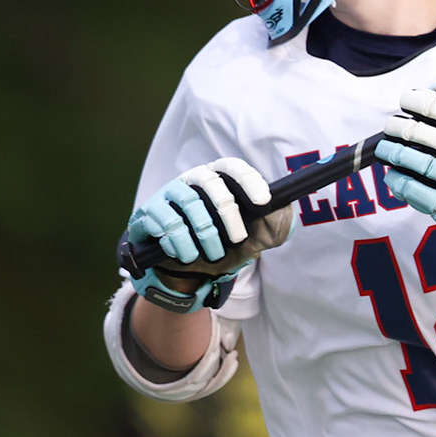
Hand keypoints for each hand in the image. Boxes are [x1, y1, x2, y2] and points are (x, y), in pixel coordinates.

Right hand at [123, 157, 292, 311]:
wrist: (180, 268)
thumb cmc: (218, 244)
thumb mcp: (248, 239)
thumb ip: (270, 226)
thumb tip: (286, 212)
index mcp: (217, 179)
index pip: (233, 168)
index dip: (249, 180)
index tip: (264, 201)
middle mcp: (192, 180)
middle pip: (213, 185)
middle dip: (229, 214)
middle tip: (238, 239)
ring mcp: (168, 194)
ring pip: (190, 206)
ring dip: (205, 235)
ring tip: (212, 255)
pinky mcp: (149, 212)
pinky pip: (167, 223)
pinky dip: (180, 244)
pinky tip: (185, 254)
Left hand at [375, 87, 435, 269]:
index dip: (427, 103)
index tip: (408, 98)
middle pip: (435, 138)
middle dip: (406, 128)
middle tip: (391, 123)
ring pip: (423, 164)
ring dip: (398, 153)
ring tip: (386, 146)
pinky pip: (420, 194)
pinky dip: (402, 182)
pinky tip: (393, 174)